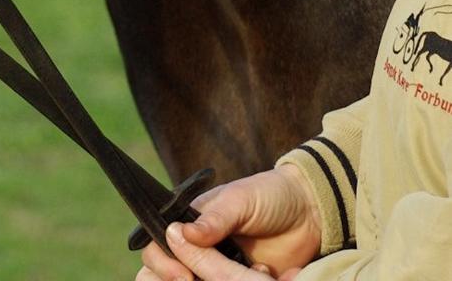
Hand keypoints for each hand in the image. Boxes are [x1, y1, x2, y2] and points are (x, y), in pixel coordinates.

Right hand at [133, 164, 322, 280]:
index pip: (157, 248)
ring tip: (247, 275)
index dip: (163, 265)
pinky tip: (264, 276)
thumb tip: (179, 232)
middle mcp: (199, 251)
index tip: (184, 275)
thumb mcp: (241, 200)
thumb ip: (213, 218)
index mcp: (189, 224)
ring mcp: (219, 271)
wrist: (311, 215)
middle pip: (165, 276)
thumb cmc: (270, 196)